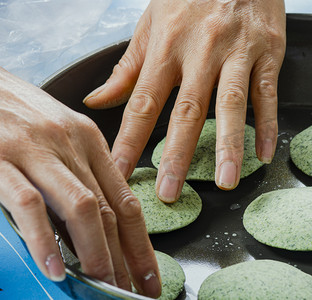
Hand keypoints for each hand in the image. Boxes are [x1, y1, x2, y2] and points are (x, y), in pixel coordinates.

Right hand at [0, 68, 160, 296]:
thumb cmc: (15, 110)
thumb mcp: (58, 133)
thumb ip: (79, 171)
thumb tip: (96, 220)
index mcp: (89, 140)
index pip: (125, 199)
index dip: (141, 242)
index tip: (150, 273)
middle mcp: (71, 144)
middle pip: (110, 210)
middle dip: (126, 257)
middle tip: (133, 291)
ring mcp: (36, 151)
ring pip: (81, 207)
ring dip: (96, 252)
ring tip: (103, 285)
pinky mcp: (0, 159)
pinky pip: (30, 205)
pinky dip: (45, 240)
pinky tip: (55, 268)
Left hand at [83, 0, 285, 202]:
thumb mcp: (152, 22)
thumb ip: (128, 66)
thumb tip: (99, 98)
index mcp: (166, 45)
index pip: (143, 101)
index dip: (129, 140)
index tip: (120, 173)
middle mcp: (201, 50)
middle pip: (187, 109)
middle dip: (176, 153)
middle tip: (170, 192)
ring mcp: (237, 51)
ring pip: (232, 104)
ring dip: (228, 145)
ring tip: (225, 182)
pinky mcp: (268, 51)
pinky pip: (268, 92)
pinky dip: (268, 123)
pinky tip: (264, 153)